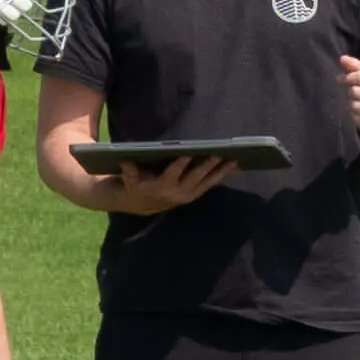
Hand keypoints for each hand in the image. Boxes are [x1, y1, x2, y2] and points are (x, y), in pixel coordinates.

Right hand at [99, 154, 235, 215]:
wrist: (142, 205)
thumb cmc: (136, 186)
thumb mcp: (128, 180)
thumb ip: (128, 171)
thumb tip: (124, 160)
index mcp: (162, 187)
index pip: (172, 174)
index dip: (180, 164)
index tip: (187, 153)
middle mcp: (178, 192)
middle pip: (195, 177)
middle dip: (207, 165)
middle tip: (218, 154)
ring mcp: (189, 194)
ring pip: (207, 182)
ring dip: (221, 171)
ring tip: (234, 161)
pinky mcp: (195, 194)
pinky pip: (210, 184)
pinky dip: (222, 175)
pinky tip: (234, 167)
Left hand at [339, 54, 359, 136]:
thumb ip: (356, 66)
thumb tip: (342, 59)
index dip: (347, 78)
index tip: (342, 80)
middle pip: (356, 92)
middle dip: (350, 92)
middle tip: (352, 94)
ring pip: (355, 106)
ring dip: (352, 104)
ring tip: (356, 103)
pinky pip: (358, 119)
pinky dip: (355, 116)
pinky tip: (359, 113)